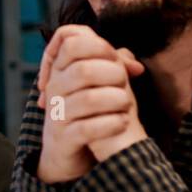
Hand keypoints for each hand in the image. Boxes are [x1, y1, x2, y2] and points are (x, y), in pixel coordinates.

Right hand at [35, 25, 146, 182]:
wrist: (64, 150)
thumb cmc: (85, 110)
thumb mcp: (94, 83)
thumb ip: (114, 65)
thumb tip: (136, 66)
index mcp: (60, 70)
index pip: (69, 41)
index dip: (98, 45)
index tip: (112, 58)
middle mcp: (54, 89)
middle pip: (82, 70)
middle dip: (112, 74)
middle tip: (124, 84)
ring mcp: (57, 114)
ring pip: (88, 100)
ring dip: (116, 100)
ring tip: (127, 104)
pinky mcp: (65, 138)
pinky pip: (88, 129)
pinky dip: (111, 124)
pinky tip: (122, 122)